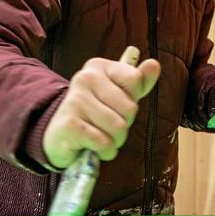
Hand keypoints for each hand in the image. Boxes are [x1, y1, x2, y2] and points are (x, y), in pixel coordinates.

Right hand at [43, 55, 161, 166]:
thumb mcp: (119, 95)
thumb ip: (138, 81)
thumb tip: (154, 64)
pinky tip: (93, 147)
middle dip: (125, 124)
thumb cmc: (95, 115)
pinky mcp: (69, 124)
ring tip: (100, 136)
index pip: (135, 79)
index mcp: (98, 66)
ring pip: (119, 127)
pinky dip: (104, 151)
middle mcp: (85, 78)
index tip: (116, 104)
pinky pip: (104, 142)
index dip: (132, 100)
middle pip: (130, 107)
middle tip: (106, 125)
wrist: (60, 137)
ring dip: (115, 140)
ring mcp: (75, 100)